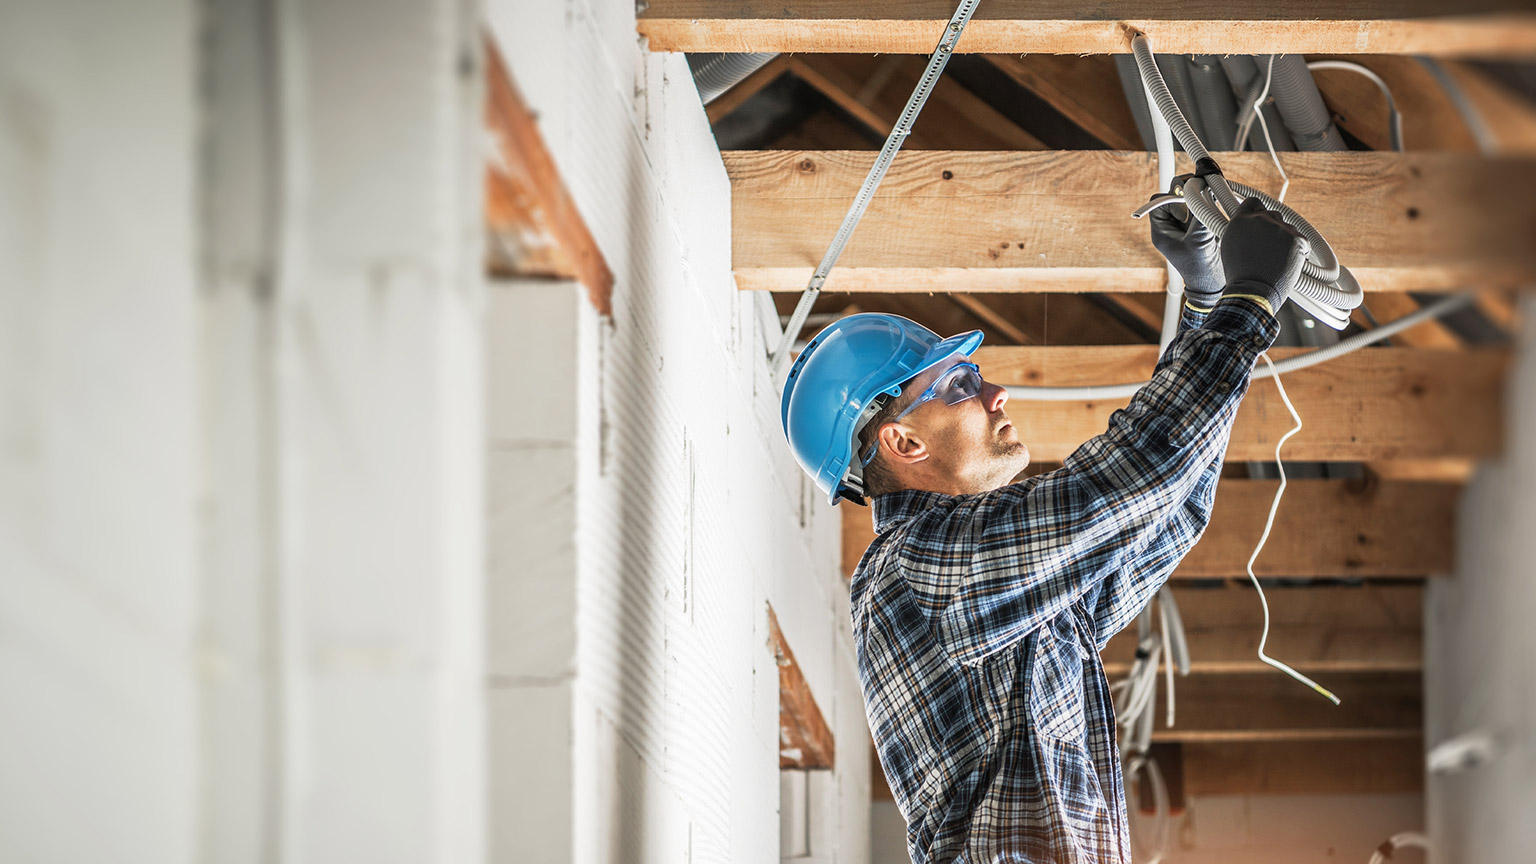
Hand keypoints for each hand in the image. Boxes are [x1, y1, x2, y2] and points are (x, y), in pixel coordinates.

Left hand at [1147, 180, 1222, 307]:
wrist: (1213, 283)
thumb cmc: (1201, 268)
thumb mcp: (1200, 241)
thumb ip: (1199, 216)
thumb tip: (1203, 191)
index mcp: (1162, 231)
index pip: (1158, 203)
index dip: (1172, 200)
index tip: (1187, 210)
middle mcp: (1171, 225)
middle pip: (1171, 196)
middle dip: (1185, 190)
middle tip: (1201, 188)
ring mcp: (1184, 224)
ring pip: (1186, 197)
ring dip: (1198, 193)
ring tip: (1211, 194)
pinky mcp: (1198, 223)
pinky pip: (1199, 203)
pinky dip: (1207, 198)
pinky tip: (1216, 199)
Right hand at [1218, 197, 1309, 314]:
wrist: (1253, 291)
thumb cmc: (1240, 275)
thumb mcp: (1230, 248)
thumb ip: (1241, 231)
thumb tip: (1250, 228)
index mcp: (1241, 220)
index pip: (1252, 202)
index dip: (1257, 210)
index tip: (1260, 217)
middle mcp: (1260, 219)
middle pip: (1273, 214)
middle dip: (1273, 228)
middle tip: (1269, 247)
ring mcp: (1280, 228)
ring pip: (1288, 228)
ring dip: (1285, 240)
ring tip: (1276, 260)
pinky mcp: (1297, 238)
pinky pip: (1302, 241)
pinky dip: (1298, 251)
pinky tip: (1288, 263)